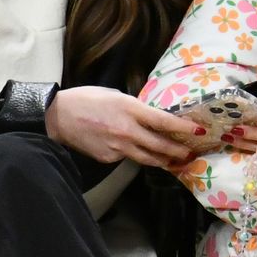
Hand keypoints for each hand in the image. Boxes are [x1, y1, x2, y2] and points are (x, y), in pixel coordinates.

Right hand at [45, 86, 195, 167]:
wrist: (57, 117)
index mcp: (131, 110)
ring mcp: (118, 148)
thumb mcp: (116, 96)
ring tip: (173, 160)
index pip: (164, 122)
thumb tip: (151, 117)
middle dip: (178, 151)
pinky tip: (136, 152)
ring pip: (148, 158)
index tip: (199, 131)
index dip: (184, 128)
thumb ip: (136, 108)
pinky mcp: (109, 159)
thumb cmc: (86, 99)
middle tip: (190, 153)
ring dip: (163, 160)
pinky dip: (135, 155)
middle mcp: (128, 131)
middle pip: (161, 146)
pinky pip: (127, 158)